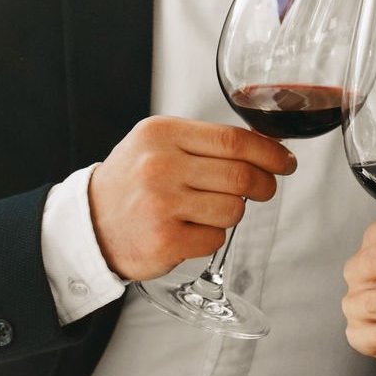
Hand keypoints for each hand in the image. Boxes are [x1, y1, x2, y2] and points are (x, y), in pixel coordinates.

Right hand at [88, 116, 294, 281]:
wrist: (90, 224)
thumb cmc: (130, 183)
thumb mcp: (156, 145)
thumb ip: (202, 143)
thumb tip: (264, 147)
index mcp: (161, 134)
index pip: (233, 140)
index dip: (269, 152)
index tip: (285, 161)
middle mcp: (160, 166)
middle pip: (240, 176)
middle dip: (264, 184)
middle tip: (265, 188)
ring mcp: (162, 205)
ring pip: (234, 209)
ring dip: (233, 212)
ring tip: (209, 210)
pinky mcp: (165, 241)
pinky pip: (216, 238)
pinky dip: (211, 236)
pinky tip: (190, 230)